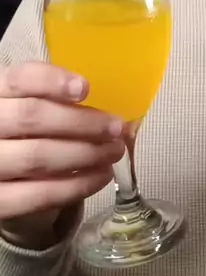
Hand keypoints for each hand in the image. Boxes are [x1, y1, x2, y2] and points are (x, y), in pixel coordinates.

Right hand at [0, 62, 124, 245]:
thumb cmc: (19, 127)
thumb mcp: (23, 101)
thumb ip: (48, 95)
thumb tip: (94, 99)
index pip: (19, 79)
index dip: (52, 82)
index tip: (85, 88)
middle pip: (32, 117)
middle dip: (81, 122)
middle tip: (116, 128)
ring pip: (37, 156)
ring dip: (85, 154)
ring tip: (114, 151)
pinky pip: (37, 195)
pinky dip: (74, 186)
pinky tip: (100, 176)